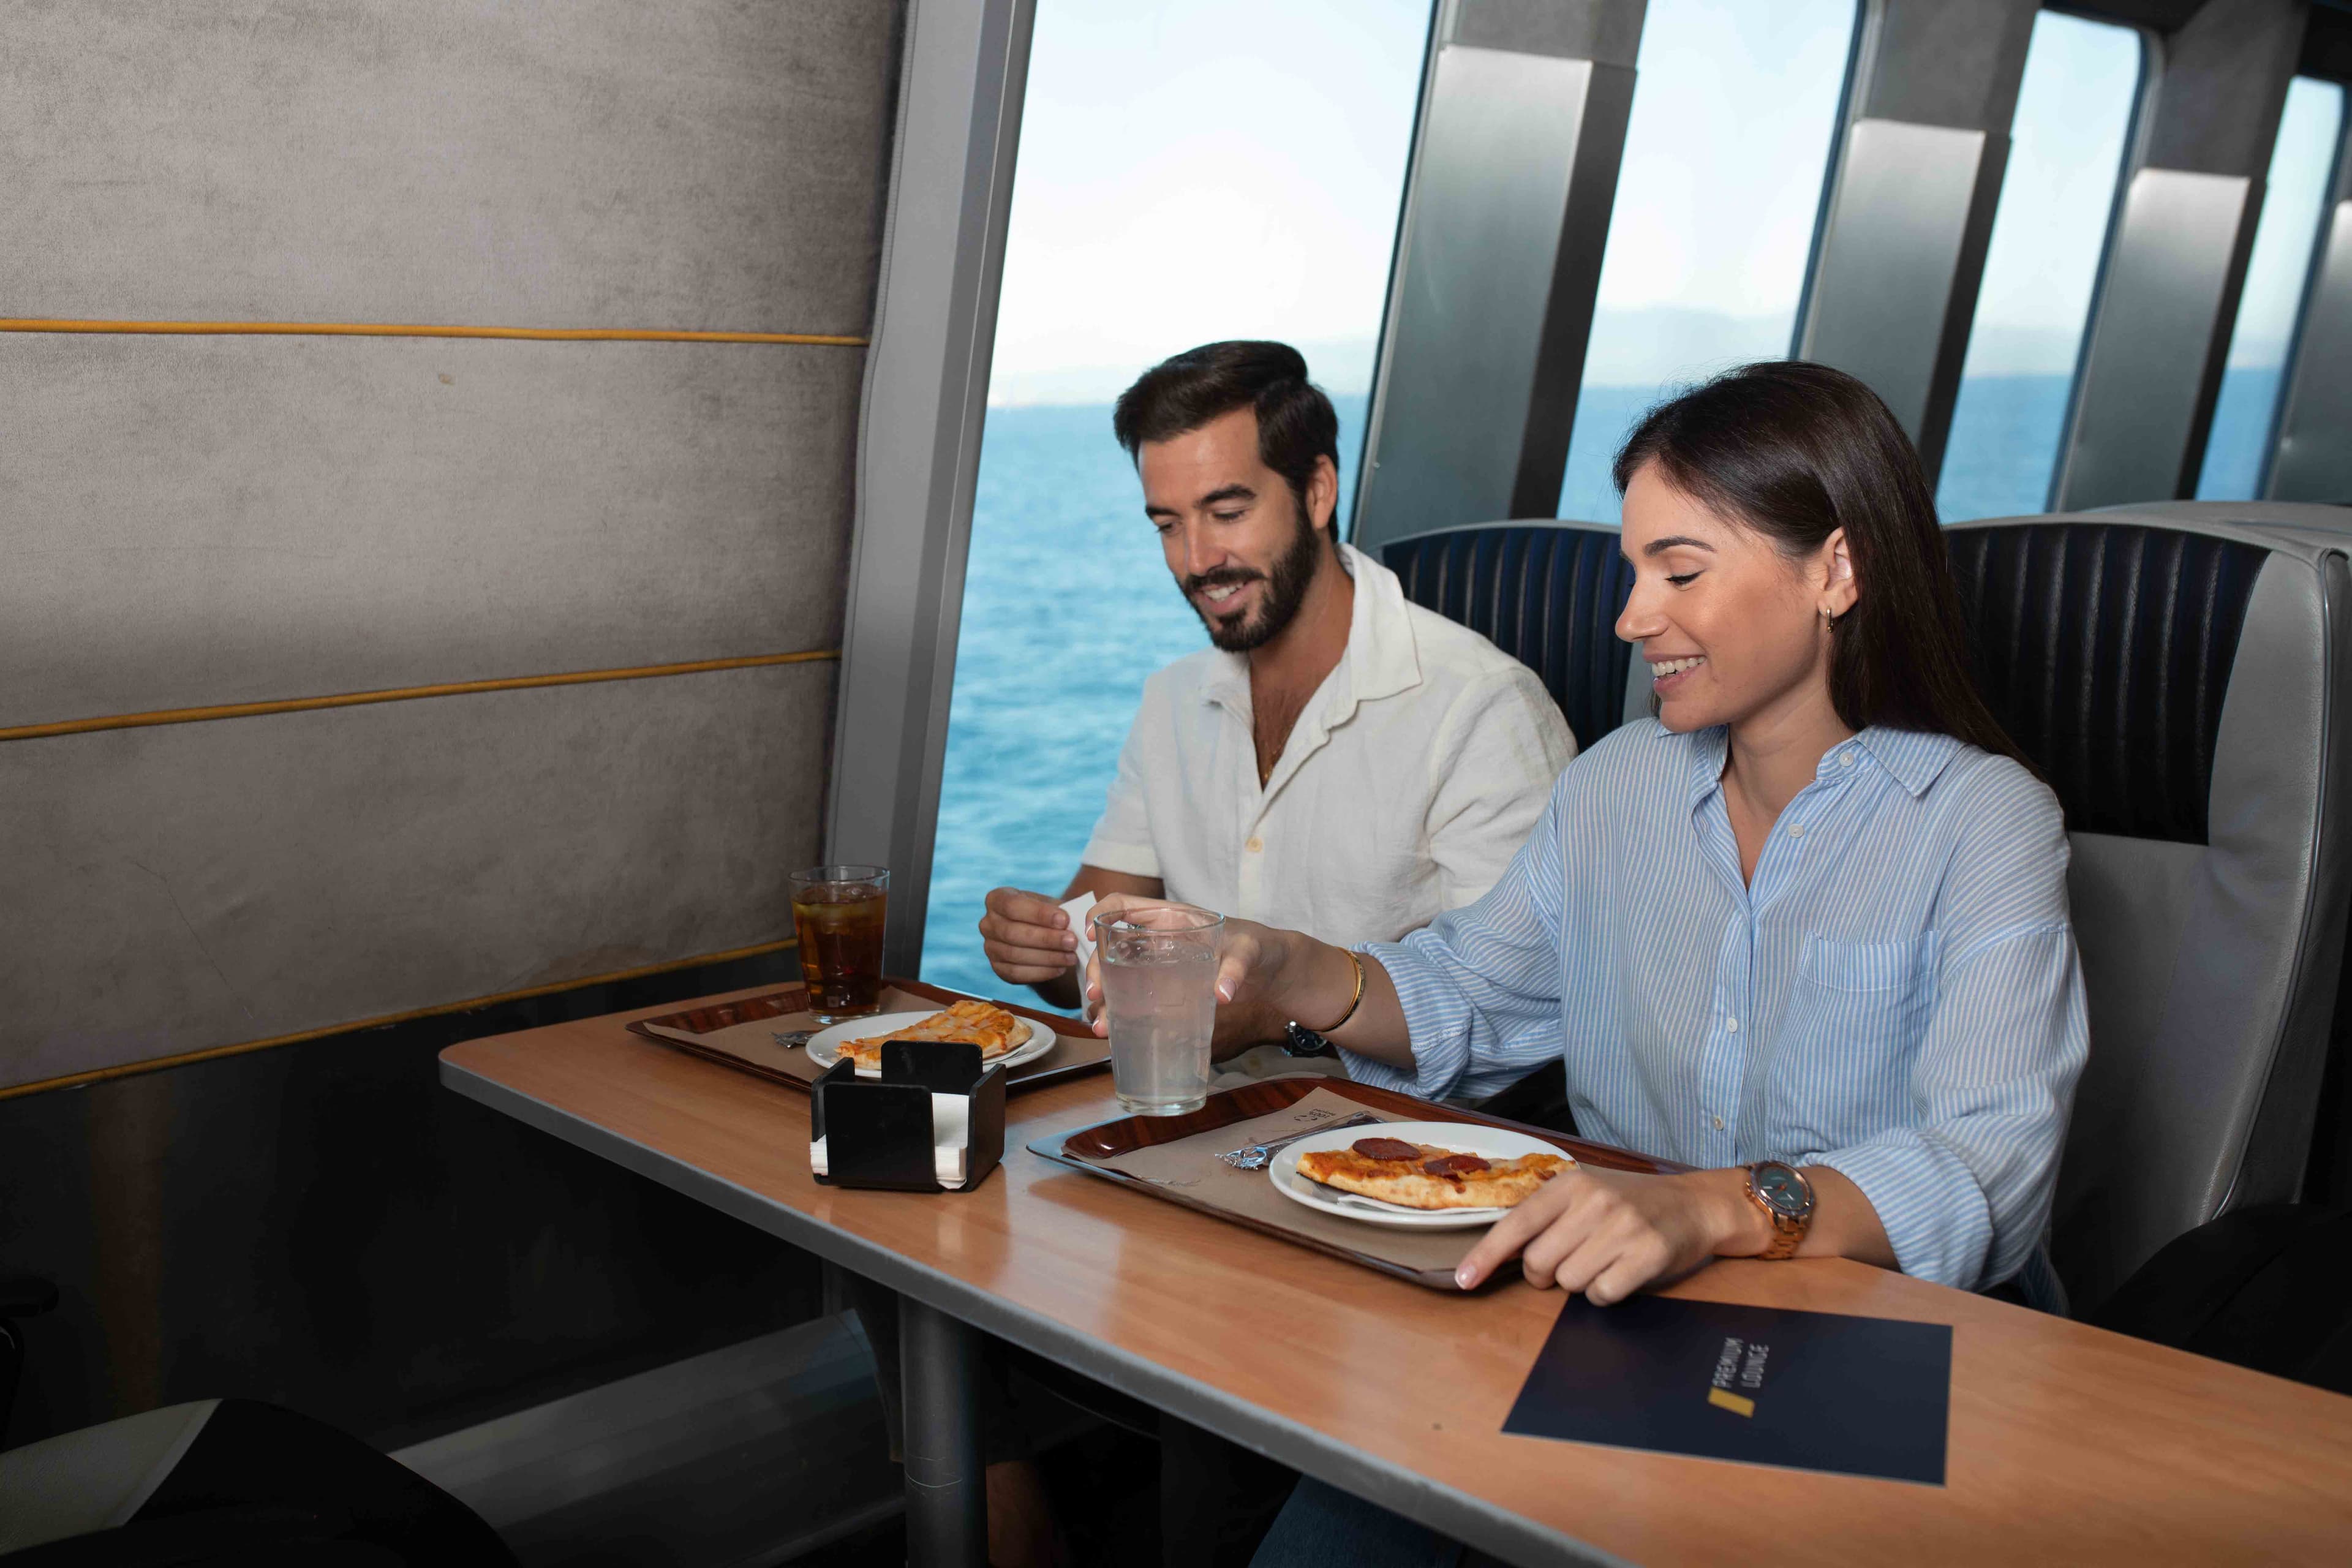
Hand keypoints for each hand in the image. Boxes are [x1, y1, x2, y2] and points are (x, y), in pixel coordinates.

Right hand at [978, 887, 1075, 984]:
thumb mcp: (1050, 906)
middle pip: (1012, 932)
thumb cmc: (1046, 916)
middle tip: (1072, 942)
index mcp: (997, 899)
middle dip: (1046, 938)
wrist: (1039, 937)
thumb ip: (1060, 911)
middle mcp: (988, 923)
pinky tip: (1060, 968)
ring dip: (1047, 957)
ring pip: (1015, 954)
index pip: (1013, 906)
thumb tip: (1078, 921)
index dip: (1039, 914)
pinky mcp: (997, 968)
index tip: (1064, 920)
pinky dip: (1041, 972)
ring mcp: (990, 947)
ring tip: (1071, 957)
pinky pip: (1017, 973)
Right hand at [1081, 893, 1291, 1035]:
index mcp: (1172, 918)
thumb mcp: (1251, 952)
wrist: (1275, 973)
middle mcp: (1158, 940)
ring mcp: (1160, 966)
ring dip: (1104, 1000)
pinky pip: (1134, 998)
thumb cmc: (1262, 949)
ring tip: (1101, 1026)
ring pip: (1118, 977)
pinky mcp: (1166, 990)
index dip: (1101, 913)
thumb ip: (1236, 968)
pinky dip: (1120, 1014)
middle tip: (1096, 996)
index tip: (1091, 935)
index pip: (1123, 904)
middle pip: (1112, 947)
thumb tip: (1222, 994)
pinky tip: (1113, 1033)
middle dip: (1097, 969)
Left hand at [1455, 1166, 1744, 1303]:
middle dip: (1546, 1274)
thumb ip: (1547, 1215)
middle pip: (1539, 1263)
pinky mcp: (1648, 1254)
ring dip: (1580, 1283)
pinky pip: (1602, 1294)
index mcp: (1570, 1184)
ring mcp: (1623, 1227)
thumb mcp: (1586, 1193)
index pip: (1516, 1225)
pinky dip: (1605, 1293)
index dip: (1486, 1255)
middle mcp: (1594, 1202)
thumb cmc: (1631, 1203)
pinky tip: (1621, 1272)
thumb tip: (1500, 1253)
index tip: (1465, 1280)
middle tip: (1570, 1260)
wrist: (1695, 1204)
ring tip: (1603, 1260)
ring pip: (1569, 1282)